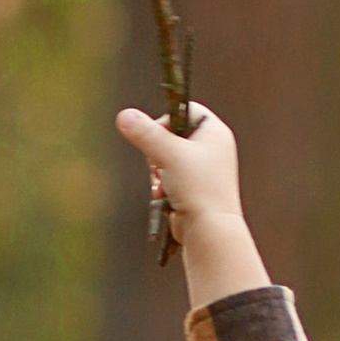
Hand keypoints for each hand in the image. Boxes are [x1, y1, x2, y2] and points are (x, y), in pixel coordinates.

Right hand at [115, 103, 266, 305]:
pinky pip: (169, 177)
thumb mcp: (168, 154)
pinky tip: (163, 195)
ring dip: (157, 171)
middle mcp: (212, 148)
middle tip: (159, 163)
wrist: (210, 230)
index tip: (156, 135)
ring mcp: (203, 169)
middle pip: (172, 134)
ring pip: (167, 158)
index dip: (167, 119)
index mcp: (215, 132)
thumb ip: (146, 134)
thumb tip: (124, 115)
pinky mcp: (193, 188)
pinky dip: (162, 185)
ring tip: (163, 183)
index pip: (185, 110)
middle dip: (157, 151)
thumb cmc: (198, 188)